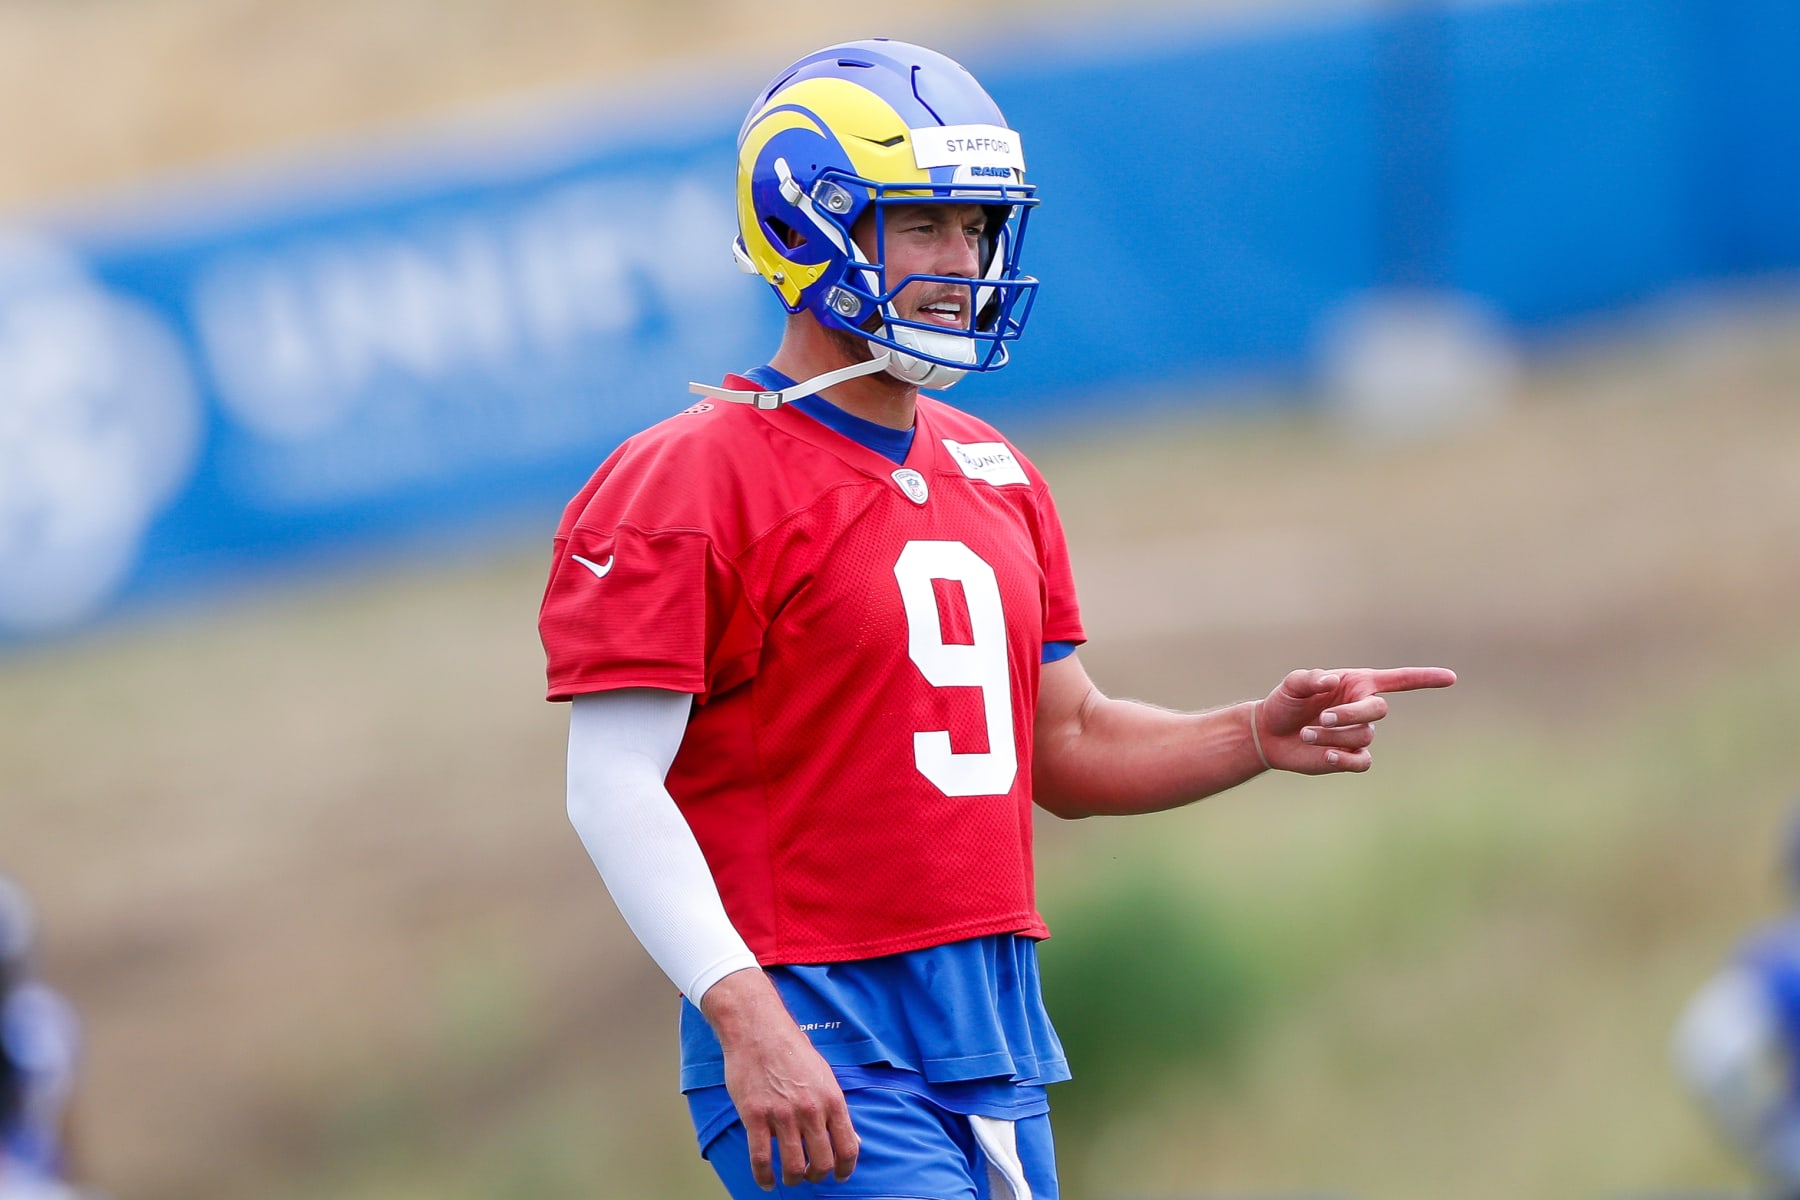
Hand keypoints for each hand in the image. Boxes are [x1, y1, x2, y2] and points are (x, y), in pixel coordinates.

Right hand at [702, 968, 859, 1188]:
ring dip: (793, 1179)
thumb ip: (836, 1109)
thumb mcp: (825, 1076)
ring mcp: (782, 1114)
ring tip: (790, 1178)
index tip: (839, 1176)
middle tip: (810, 1175)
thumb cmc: (792, 1050)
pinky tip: (766, 1181)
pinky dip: (763, 1177)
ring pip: (793, 1166)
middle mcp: (810, 1110)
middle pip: (822, 1162)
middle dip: (818, 1176)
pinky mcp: (755, 1116)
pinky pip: (761, 1158)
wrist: (758, 1029)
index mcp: (832, 1099)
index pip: (848, 1147)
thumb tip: (854, 1139)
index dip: (845, 1168)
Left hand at [1254, 666, 1455, 774]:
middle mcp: (1363, 708)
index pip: (1399, 680)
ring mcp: (1359, 734)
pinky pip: (1361, 762)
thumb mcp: (1292, 685)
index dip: (1425, 678)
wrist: (1269, 734)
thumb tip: (1332, 681)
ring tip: (1305, 734)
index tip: (1451, 678)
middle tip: (1321, 717)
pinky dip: (1344, 759)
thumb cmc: (1284, 703)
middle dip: (1350, 715)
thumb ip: (1309, 679)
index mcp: (1357, 684)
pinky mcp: (1350, 758)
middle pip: (1378, 711)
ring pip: (1364, 737)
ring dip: (1333, 736)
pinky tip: (1326, 755)